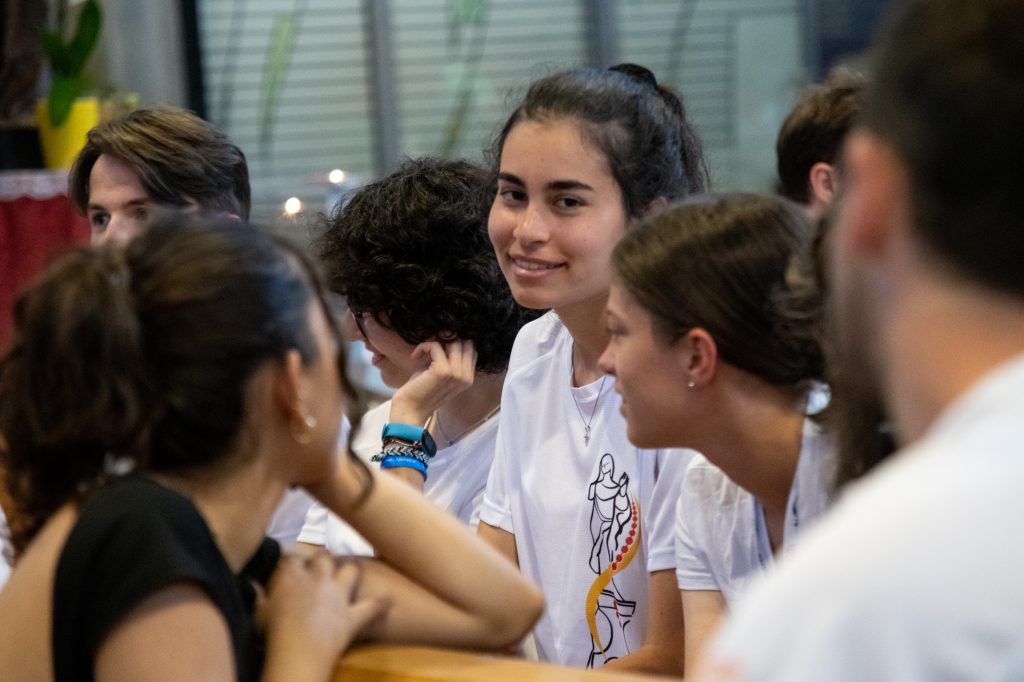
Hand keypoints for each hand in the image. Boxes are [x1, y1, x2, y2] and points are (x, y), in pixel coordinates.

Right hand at [262, 552, 388, 680]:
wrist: (298, 651)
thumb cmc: (271, 633)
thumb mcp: (256, 612)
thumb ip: (257, 596)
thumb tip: (250, 583)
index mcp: (291, 575)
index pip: (292, 558)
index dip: (293, 559)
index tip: (291, 563)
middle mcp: (318, 578)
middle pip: (323, 557)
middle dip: (323, 557)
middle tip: (322, 561)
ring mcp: (338, 595)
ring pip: (350, 571)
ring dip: (352, 568)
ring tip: (354, 565)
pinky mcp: (352, 615)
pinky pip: (372, 608)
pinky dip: (380, 605)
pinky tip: (389, 600)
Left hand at [390, 339, 476, 425]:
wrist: (410, 410)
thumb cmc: (422, 391)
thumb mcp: (440, 374)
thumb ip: (449, 359)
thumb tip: (446, 338)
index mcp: (468, 378)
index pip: (471, 349)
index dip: (455, 344)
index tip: (439, 348)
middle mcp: (466, 376)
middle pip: (464, 343)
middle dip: (447, 341)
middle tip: (431, 349)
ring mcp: (456, 373)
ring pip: (453, 342)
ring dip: (435, 343)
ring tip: (422, 353)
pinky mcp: (443, 370)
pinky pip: (436, 346)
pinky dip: (423, 347)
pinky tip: (415, 356)